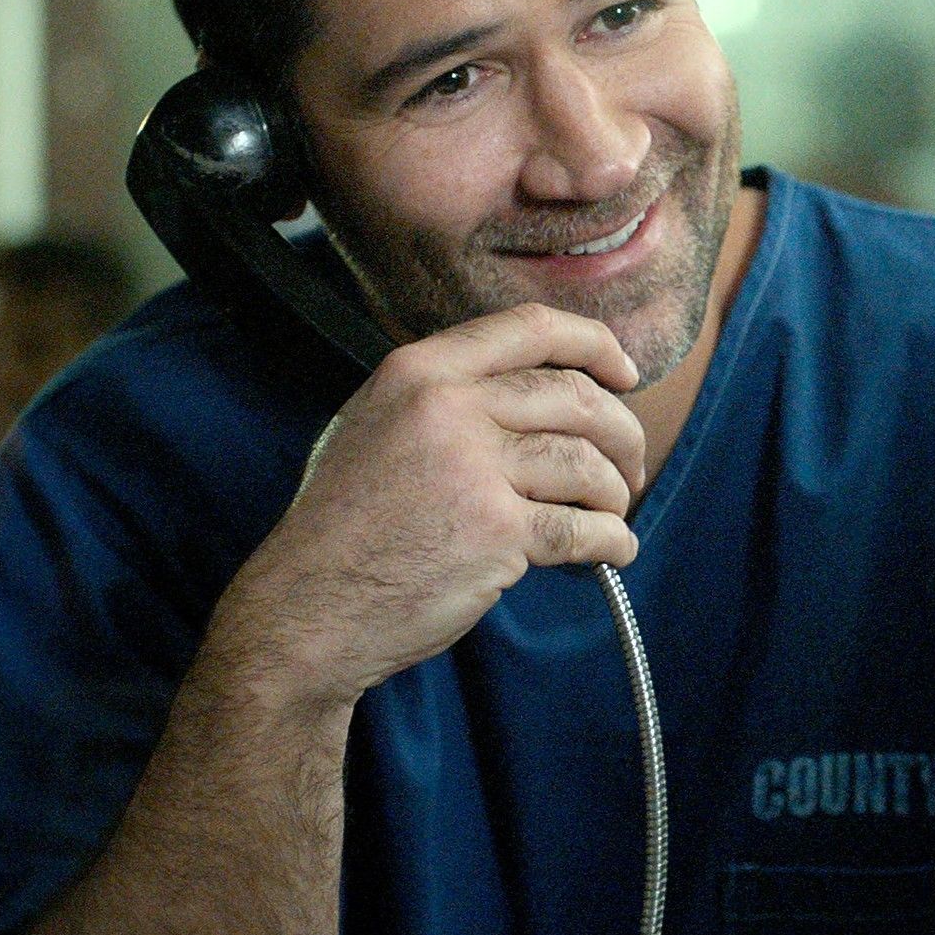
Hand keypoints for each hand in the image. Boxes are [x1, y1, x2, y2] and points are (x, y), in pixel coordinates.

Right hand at [210, 303, 647, 713]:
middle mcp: (447, 406)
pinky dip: (611, 542)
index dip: (594, 344)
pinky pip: (584, 528)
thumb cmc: (341, 527)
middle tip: (627, 469)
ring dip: (614, 493)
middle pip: (575, 398)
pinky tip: (611, 552)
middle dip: (621, 434)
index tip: (624, 372)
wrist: (307, 605)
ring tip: (610, 515)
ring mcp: (473, 468)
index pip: (531, 328)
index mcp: (418, 370)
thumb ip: (442, 397)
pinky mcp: (496, 532)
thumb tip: (531, 392)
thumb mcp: (373, 425)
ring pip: (586, 463)